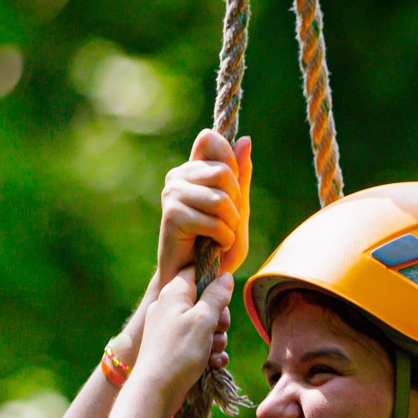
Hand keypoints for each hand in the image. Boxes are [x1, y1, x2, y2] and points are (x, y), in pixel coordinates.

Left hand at [133, 268, 235, 417]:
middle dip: (219, 318)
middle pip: (205, 300)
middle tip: (218, 330)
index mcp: (174, 293)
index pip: (196, 271)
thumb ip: (216, 296)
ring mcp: (171, 329)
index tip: (223, 297)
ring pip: (205, 325)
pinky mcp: (174, 349)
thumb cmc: (179, 352)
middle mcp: (170, 307)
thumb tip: (225, 276)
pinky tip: (213, 364)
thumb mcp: (203, 319)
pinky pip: (198, 343)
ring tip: (212, 352)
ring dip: (216, 339)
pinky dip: (208, 353)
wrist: (155, 391)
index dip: (213, 281)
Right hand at [158, 130, 252, 281]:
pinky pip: (213, 221)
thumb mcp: (238, 209)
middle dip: (237, 203)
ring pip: (220, 198)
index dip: (229, 159)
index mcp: (195, 168)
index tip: (232, 188)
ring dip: (231, 224)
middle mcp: (180, 175)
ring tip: (220, 236)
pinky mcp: (172, 215)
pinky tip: (212, 247)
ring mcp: (173, 193)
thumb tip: (245, 140)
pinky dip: (223, 238)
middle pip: (224, 172)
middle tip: (227, 223)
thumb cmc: (217, 247)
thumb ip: (242, 178)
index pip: (210, 138)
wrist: (195, 280)